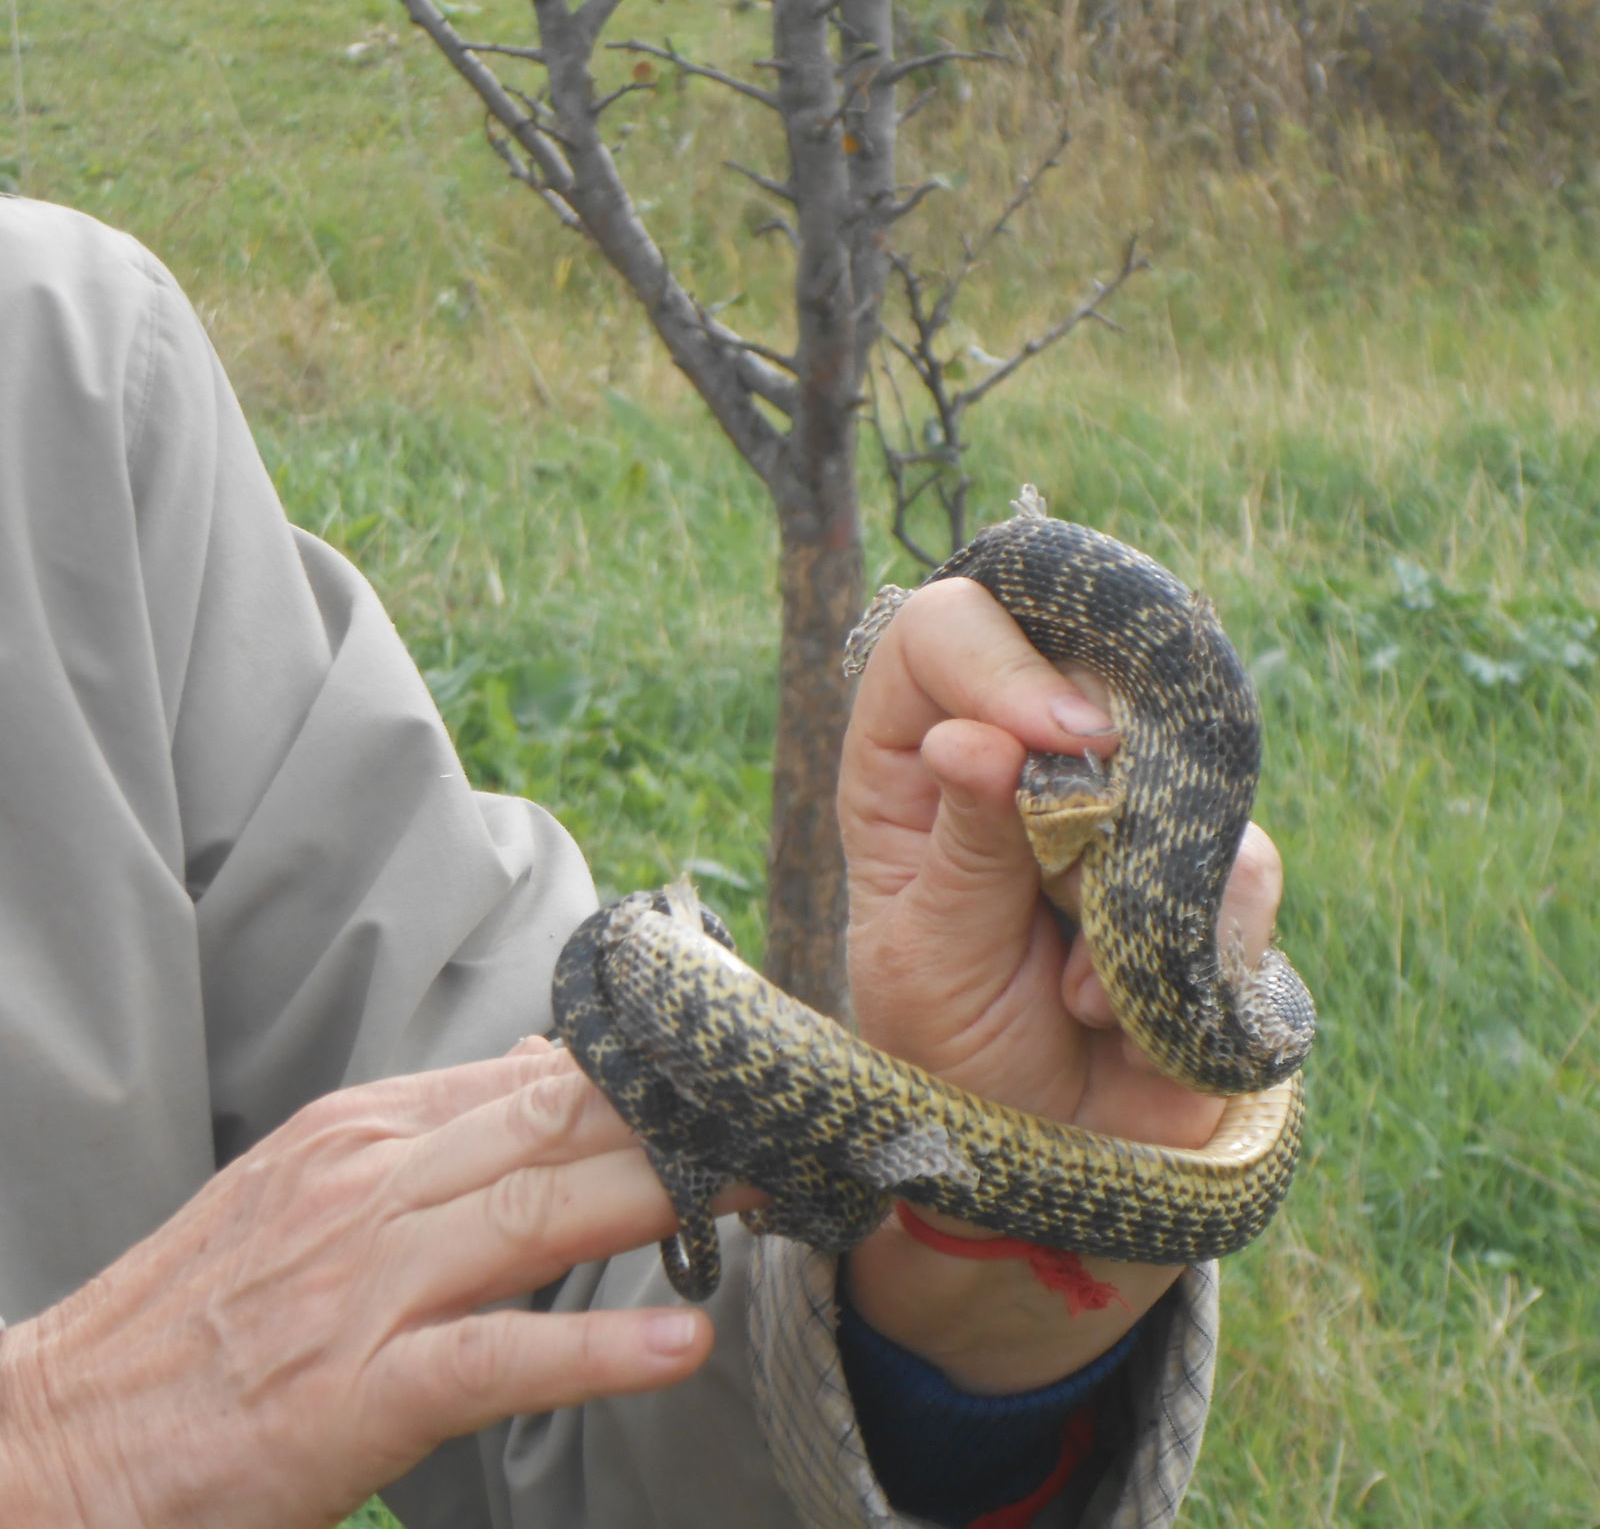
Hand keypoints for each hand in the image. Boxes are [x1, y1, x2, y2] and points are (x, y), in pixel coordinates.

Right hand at [0, 1041, 712, 1528]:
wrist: (53, 1437)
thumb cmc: (202, 1314)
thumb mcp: (312, 1184)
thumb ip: (435, 1131)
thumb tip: (547, 1072)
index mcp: (367, 1132)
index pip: (537, 1078)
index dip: (646, 1078)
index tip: (728, 1077)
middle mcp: (373, 1185)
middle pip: (558, 1129)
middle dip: (679, 1124)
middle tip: (779, 1123)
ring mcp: (367, 1286)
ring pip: (544, 1215)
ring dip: (667, 1201)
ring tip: (763, 1195)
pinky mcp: (358, 1393)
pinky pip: (500, 1358)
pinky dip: (597, 1348)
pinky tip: (683, 1344)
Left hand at [838, 577, 1284, 1391]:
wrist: (1054, 1161)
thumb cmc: (955, 1055)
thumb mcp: (926, 957)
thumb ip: (959, 844)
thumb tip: (972, 736)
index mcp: (913, 759)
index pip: (942, 631)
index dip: (996, 661)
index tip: (1048, 736)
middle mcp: (1018, 756)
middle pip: (1077, 669)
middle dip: (1081, 784)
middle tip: (1066, 877)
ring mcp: (1122, 803)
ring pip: (1169, 762)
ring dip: (1129, 882)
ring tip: (1075, 985)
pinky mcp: (1206, 867)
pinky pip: (1239, 860)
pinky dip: (1191, 939)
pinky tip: (1126, 1011)